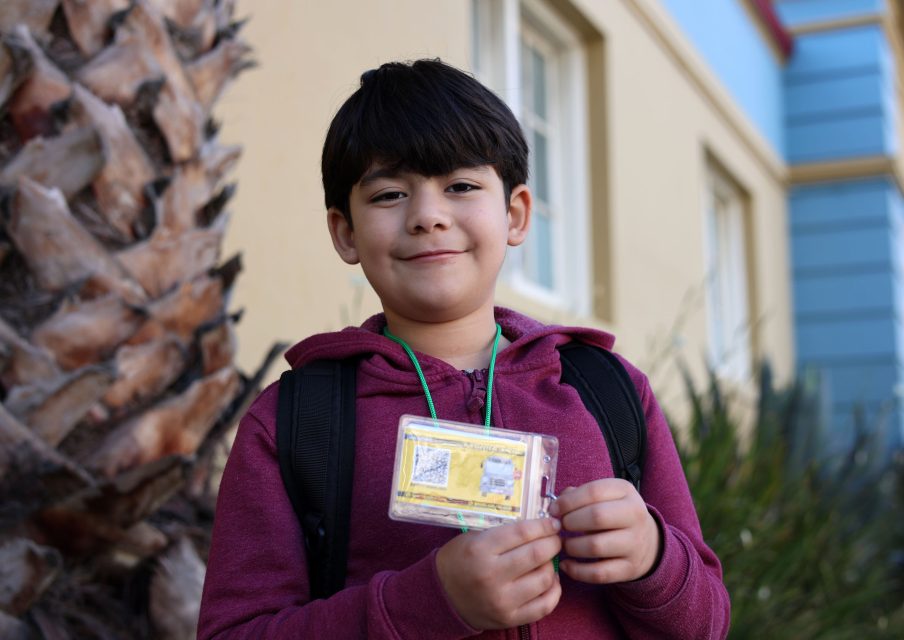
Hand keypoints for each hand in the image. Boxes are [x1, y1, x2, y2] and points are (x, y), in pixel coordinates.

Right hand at [436, 517, 562, 629]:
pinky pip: (544, 605)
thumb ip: (503, 533)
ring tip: (548, 560)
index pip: (522, 533)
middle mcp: (492, 575)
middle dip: (553, 542)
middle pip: (537, 554)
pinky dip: (554, 591)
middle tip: (555, 539)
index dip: (543, 526)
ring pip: (544, 579)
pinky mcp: (509, 619)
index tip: (553, 523)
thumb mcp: (472, 538)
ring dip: (552, 565)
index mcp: (480, 550)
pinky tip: (550, 580)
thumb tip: (537, 527)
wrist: (441, 597)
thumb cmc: (458, 560)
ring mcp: (502, 600)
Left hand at [548, 479, 660, 583]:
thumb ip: (578, 495)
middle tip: (560, 527)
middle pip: (596, 517)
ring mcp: (635, 543)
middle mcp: (635, 515)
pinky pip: (599, 573)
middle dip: (570, 522)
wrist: (646, 542)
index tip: (553, 510)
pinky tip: (566, 565)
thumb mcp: (603, 496)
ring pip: (596, 546)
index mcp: (625, 491)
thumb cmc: (613, 514)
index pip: (593, 492)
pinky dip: (577, 571)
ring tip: (565, 544)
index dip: (568, 501)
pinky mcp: (630, 569)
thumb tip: (556, 506)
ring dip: (571, 546)